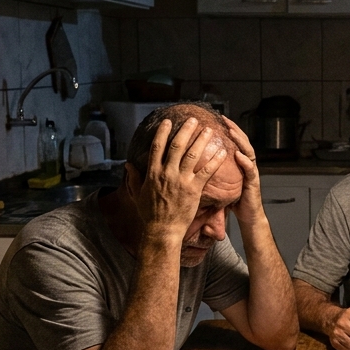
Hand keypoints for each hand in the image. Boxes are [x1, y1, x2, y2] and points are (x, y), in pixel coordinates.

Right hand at [135, 117, 226, 238]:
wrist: (162, 230)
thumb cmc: (149, 214)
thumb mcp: (137, 194)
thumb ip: (134, 178)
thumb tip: (128, 165)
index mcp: (153, 173)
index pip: (157, 147)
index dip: (162, 132)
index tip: (168, 122)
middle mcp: (166, 173)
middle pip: (177, 146)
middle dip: (185, 130)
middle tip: (193, 120)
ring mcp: (180, 180)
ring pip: (192, 155)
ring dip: (201, 140)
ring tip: (209, 130)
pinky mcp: (193, 189)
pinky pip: (206, 171)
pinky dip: (214, 161)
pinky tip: (222, 152)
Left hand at [222, 116, 263, 226]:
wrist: (249, 216)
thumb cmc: (235, 201)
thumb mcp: (221, 184)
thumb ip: (214, 173)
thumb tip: (194, 168)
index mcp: (238, 163)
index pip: (233, 142)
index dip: (227, 130)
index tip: (217, 120)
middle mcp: (246, 164)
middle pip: (242, 142)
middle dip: (234, 129)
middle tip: (224, 119)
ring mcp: (251, 172)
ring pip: (248, 152)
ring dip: (240, 141)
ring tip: (232, 132)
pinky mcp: (254, 183)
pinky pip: (250, 170)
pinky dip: (245, 162)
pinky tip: (239, 155)